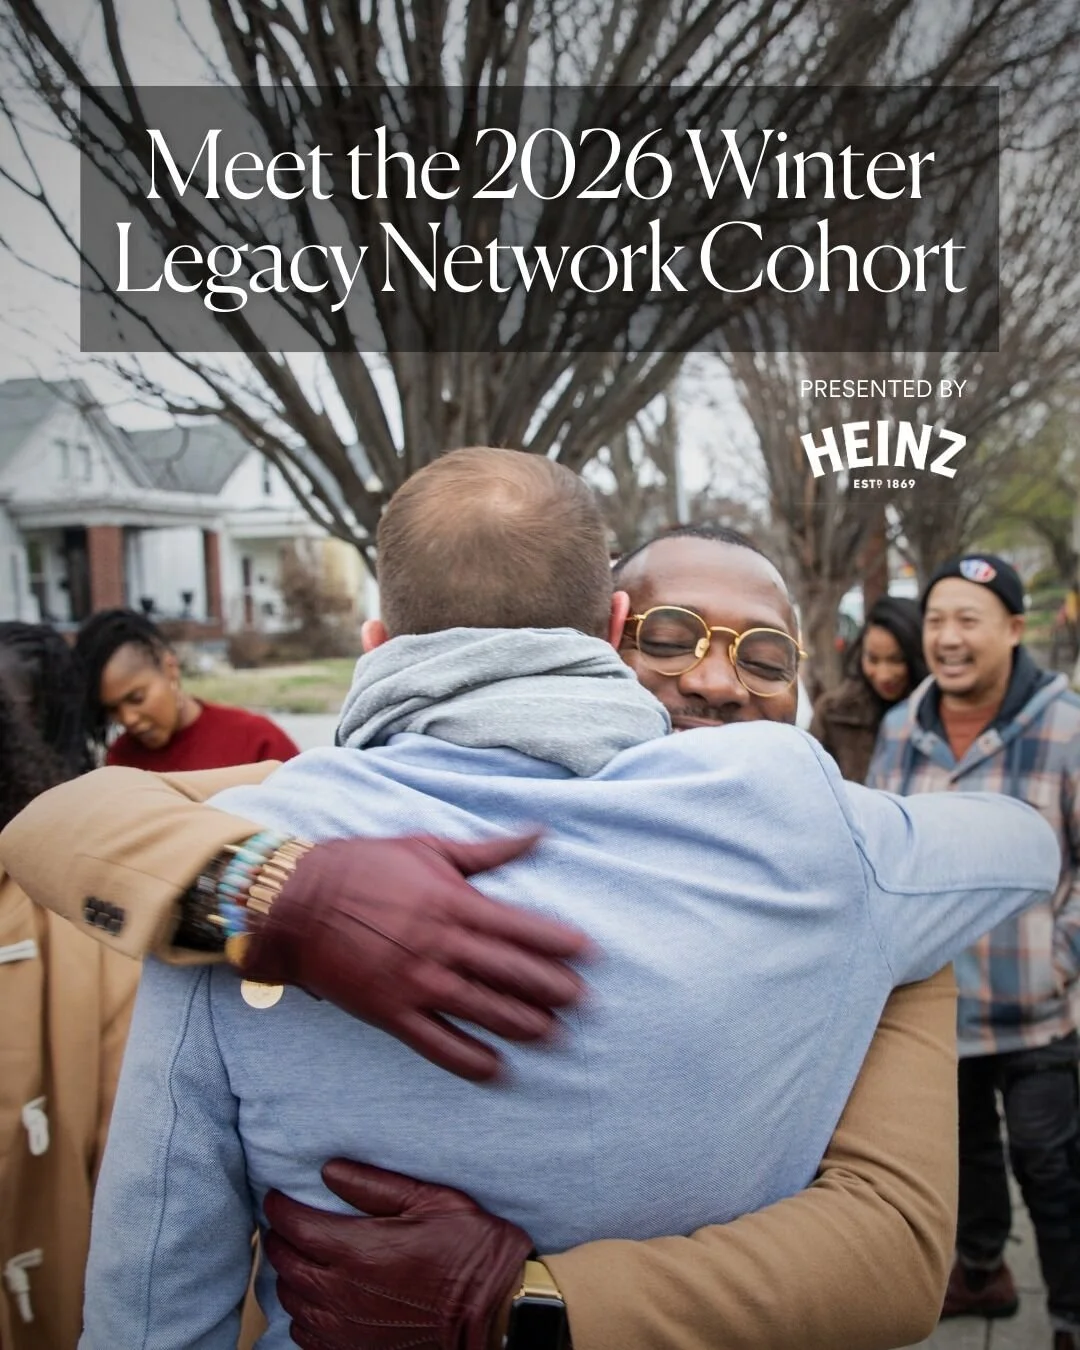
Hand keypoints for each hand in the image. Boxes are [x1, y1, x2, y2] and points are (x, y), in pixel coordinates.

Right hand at [240, 832, 592, 1079]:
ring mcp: (416, 982)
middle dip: (554, 990)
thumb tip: (539, 833)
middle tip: (585, 1004)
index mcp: (455, 903)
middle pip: (512, 974)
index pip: (522, 927)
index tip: (591, 956)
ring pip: (484, 1012)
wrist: (295, 902)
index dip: (560, 944)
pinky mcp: (390, 1013)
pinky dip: (471, 1060)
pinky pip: (438, 1044)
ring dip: (525, 1027)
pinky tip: (498, 1070)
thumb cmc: (364, 867)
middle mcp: (443, 945)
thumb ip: (489, 851)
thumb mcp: (430, 847)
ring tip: (556, 1037)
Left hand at [264, 1158, 532, 1349]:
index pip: (295, 1226)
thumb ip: (374, 1186)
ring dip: (288, 1276)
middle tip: (282, 1222)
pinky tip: (314, 1300)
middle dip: (278, 1239)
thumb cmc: (469, 1250)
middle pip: (286, 1264)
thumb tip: (329, 1171)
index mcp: (357, 1251)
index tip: (275, 1197)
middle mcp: (342, 1293)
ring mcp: (346, 1329)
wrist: (495, 1312)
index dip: (279, 1208)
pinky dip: (301, 1314)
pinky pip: (307, 1336)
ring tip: (297, 1257)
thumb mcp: (430, 1201)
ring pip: (291, 1301)